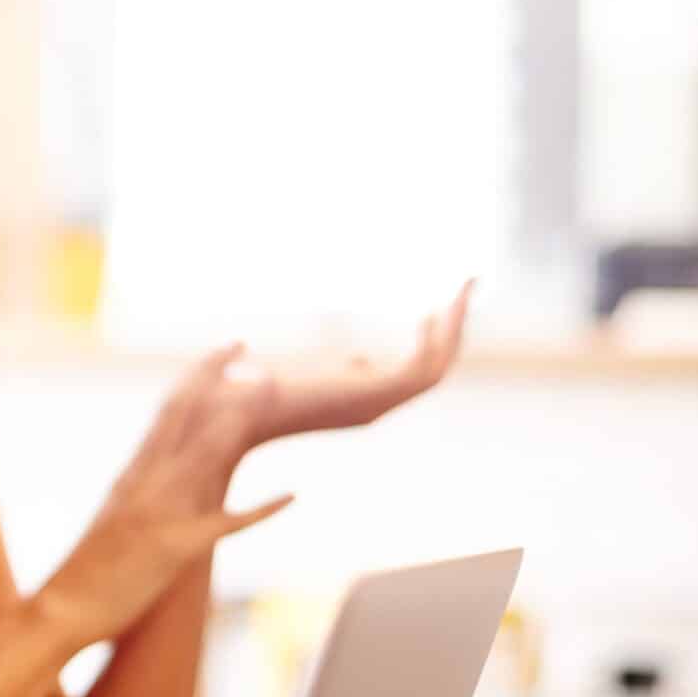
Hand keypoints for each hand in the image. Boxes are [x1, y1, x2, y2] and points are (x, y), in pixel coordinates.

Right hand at [33, 345, 294, 647]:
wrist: (60, 608)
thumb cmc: (86, 574)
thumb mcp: (116, 520)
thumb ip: (140, 494)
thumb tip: (160, 477)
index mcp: (133, 474)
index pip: (168, 412)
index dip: (197, 377)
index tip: (224, 352)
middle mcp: (144, 483)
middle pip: (182, 414)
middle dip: (213, 373)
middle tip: (242, 341)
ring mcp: (159, 513)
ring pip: (203, 452)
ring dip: (238, 418)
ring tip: (270, 387)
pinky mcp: (173, 549)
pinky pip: (224, 523)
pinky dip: (261, 509)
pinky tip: (293, 495)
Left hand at [220, 281, 472, 444]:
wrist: (230, 411)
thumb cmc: (252, 394)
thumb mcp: (306, 372)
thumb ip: (337, 370)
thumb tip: (359, 359)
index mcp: (361, 401)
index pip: (413, 373)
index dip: (432, 342)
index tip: (436, 309)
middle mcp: (376, 405)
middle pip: (435, 368)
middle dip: (454, 330)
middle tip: (467, 287)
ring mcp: (378, 404)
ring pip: (438, 367)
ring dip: (456, 327)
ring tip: (467, 285)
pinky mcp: (375, 398)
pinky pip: (425, 369)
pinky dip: (440, 337)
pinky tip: (444, 303)